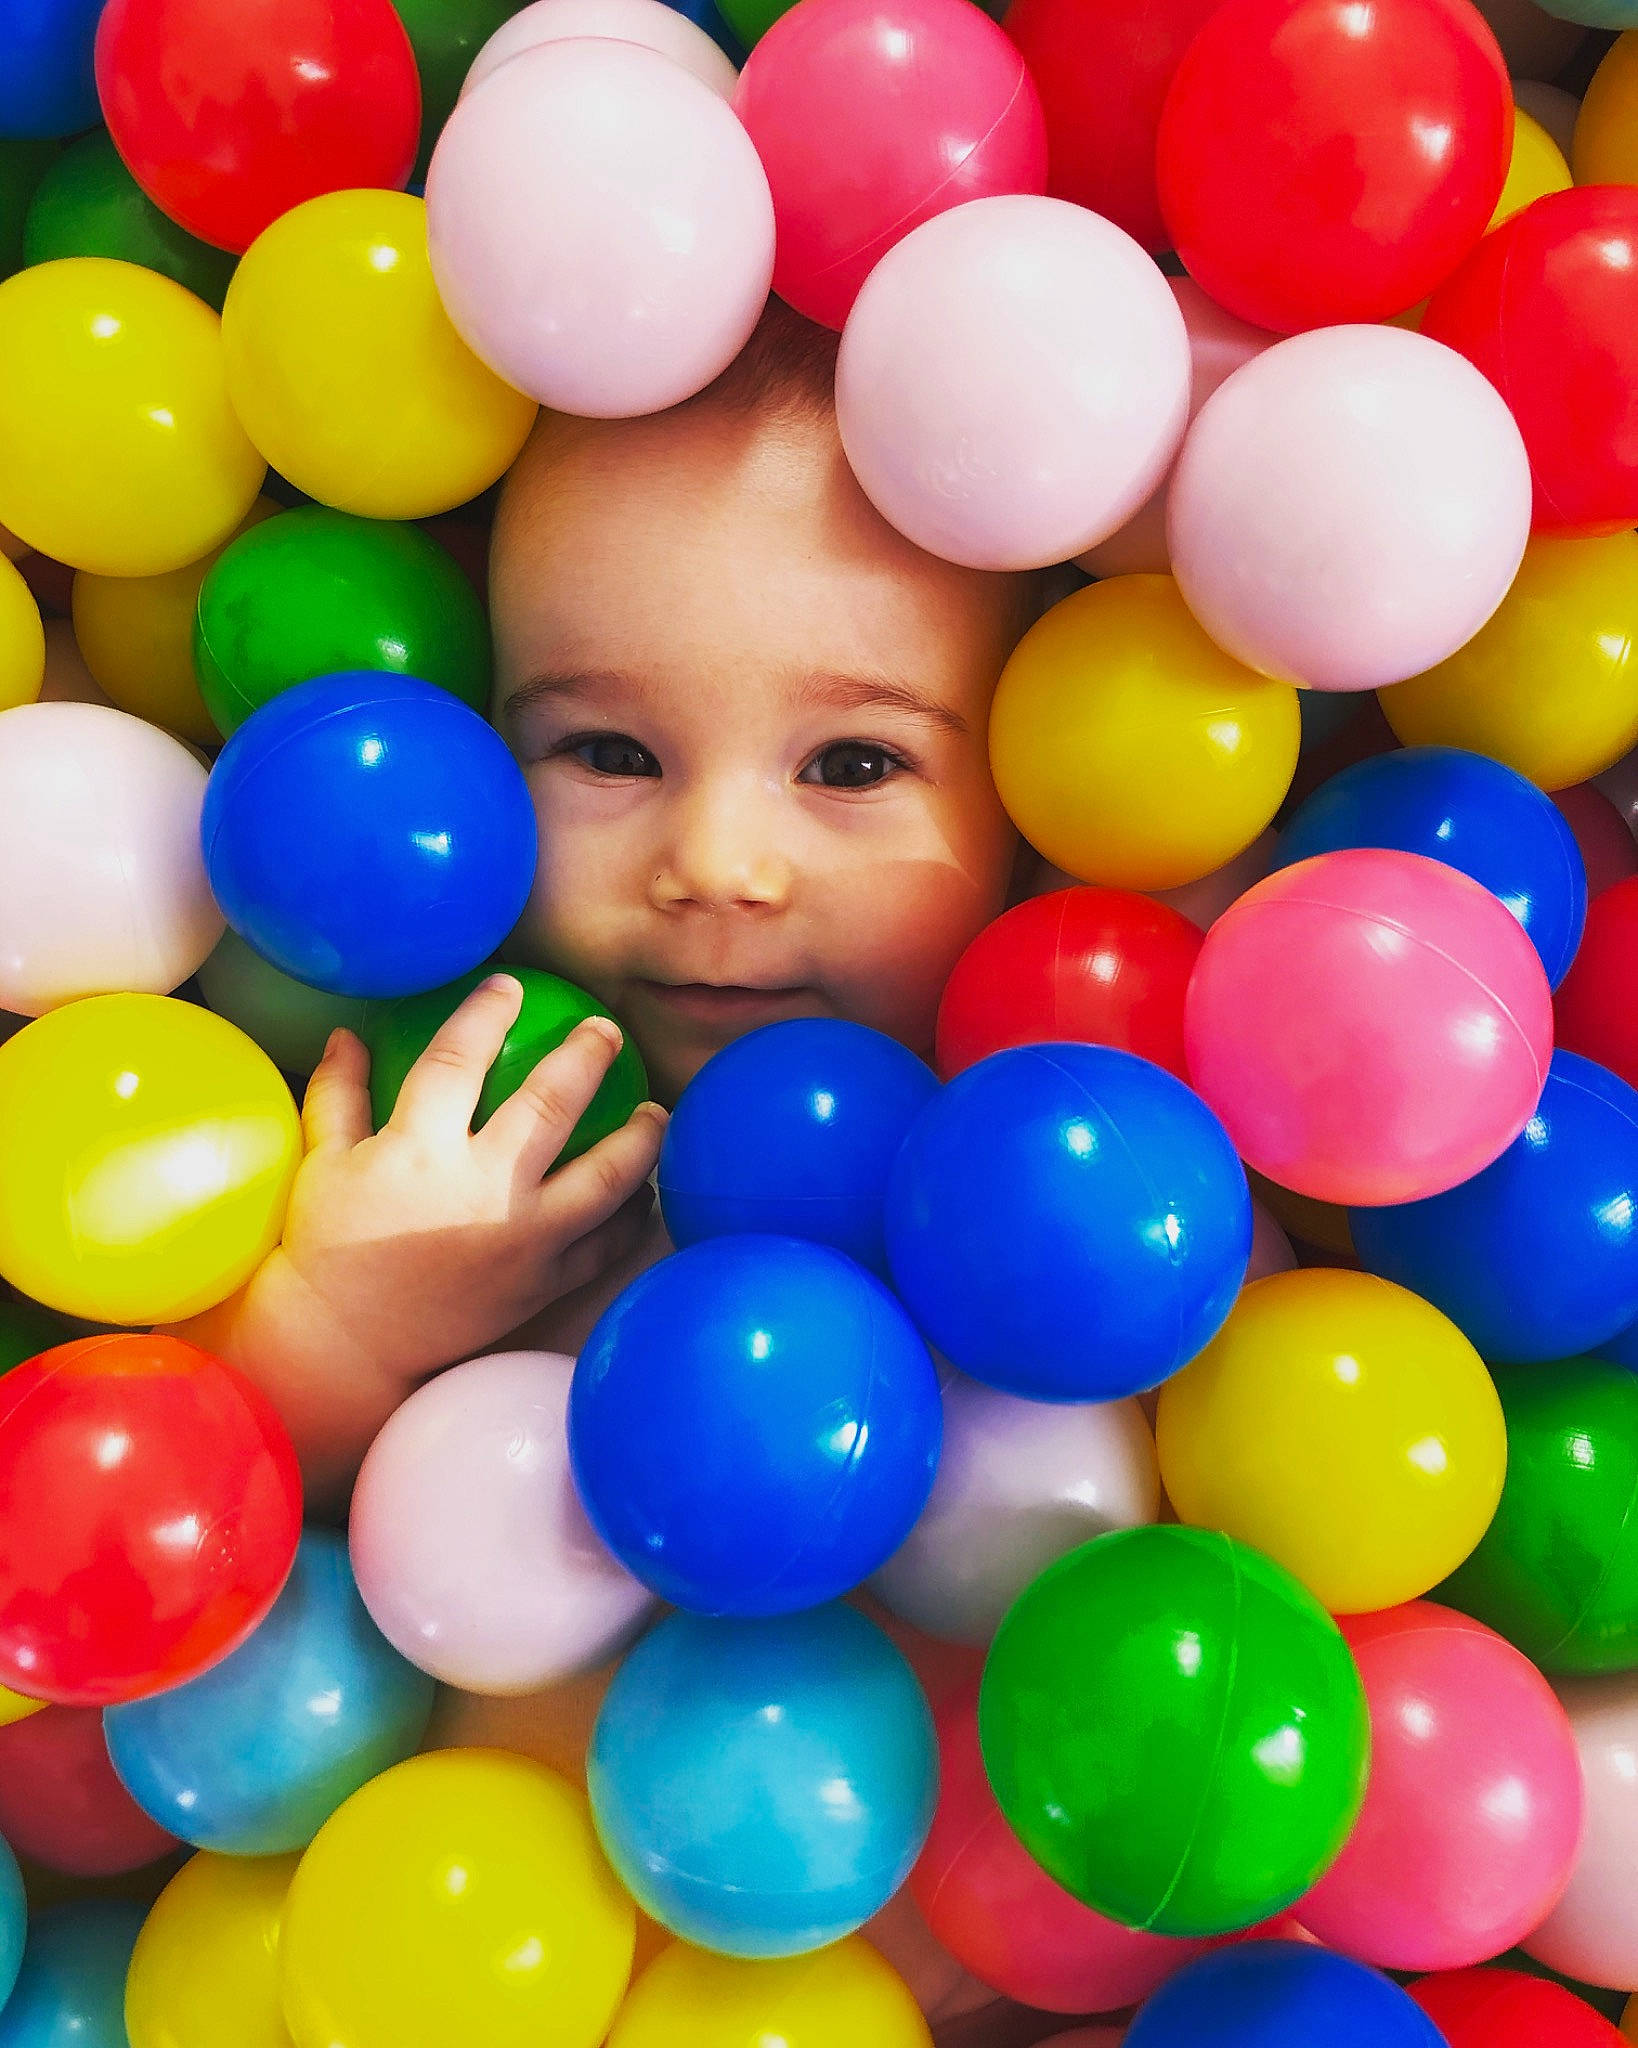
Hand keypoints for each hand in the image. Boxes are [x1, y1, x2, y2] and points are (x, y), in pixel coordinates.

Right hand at [176, 974, 665, 1504]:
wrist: (346, 1348)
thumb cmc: (326, 1250)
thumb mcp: (322, 1165)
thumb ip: (338, 1095)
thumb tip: (346, 1033)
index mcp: (419, 1148)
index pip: (458, 1057)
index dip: (485, 1013)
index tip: (508, 985)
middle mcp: (480, 1186)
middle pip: (552, 1103)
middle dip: (587, 1056)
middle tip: (607, 1031)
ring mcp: (521, 1238)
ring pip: (605, 1178)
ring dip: (640, 1138)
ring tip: (656, 1114)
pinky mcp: (541, 1282)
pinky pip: (603, 1243)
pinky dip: (629, 1216)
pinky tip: (641, 1194)